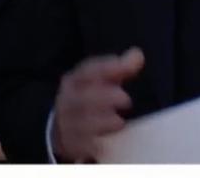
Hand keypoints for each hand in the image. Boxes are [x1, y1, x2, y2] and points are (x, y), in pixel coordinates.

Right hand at [50, 47, 143, 161]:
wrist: (61, 126)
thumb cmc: (89, 100)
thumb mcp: (101, 82)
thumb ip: (120, 69)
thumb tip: (138, 55)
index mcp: (75, 81)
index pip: (89, 71)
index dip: (108, 67)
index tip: (127, 67)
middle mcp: (69, 99)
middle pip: (83, 97)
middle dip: (104, 97)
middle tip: (126, 100)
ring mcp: (67, 121)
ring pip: (80, 122)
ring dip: (101, 122)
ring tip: (119, 122)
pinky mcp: (71, 143)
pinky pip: (79, 144)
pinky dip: (92, 144)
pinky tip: (105, 143)